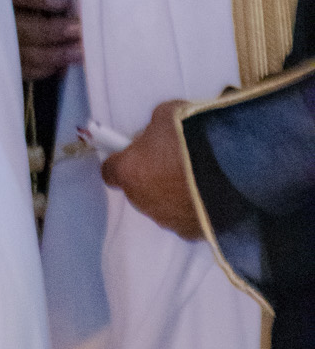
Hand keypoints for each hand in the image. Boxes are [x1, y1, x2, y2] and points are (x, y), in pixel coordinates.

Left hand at [100, 101, 201, 238]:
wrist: (237, 168)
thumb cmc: (196, 136)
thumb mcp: (167, 115)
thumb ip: (153, 129)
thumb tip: (156, 136)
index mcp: (129, 172)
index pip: (110, 171)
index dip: (122, 160)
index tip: (135, 152)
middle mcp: (143, 201)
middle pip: (138, 189)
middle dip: (150, 176)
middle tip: (173, 160)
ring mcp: (167, 220)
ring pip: (162, 206)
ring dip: (172, 194)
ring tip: (198, 176)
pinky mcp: (192, 233)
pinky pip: (186, 218)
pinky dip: (194, 208)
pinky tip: (210, 193)